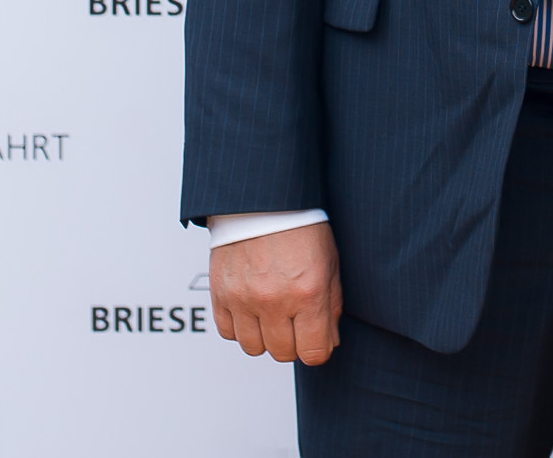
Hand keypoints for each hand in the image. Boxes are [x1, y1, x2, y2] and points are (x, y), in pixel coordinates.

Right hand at [210, 222, 343, 363]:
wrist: (263, 200)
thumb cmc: (301, 226)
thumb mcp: (330, 263)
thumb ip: (332, 307)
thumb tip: (328, 342)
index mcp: (308, 292)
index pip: (314, 353)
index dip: (318, 350)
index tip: (316, 340)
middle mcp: (274, 299)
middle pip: (283, 354)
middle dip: (293, 342)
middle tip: (295, 321)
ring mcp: (244, 299)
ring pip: (254, 348)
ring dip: (265, 337)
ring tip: (272, 313)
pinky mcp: (221, 293)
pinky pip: (228, 332)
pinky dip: (240, 326)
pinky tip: (251, 307)